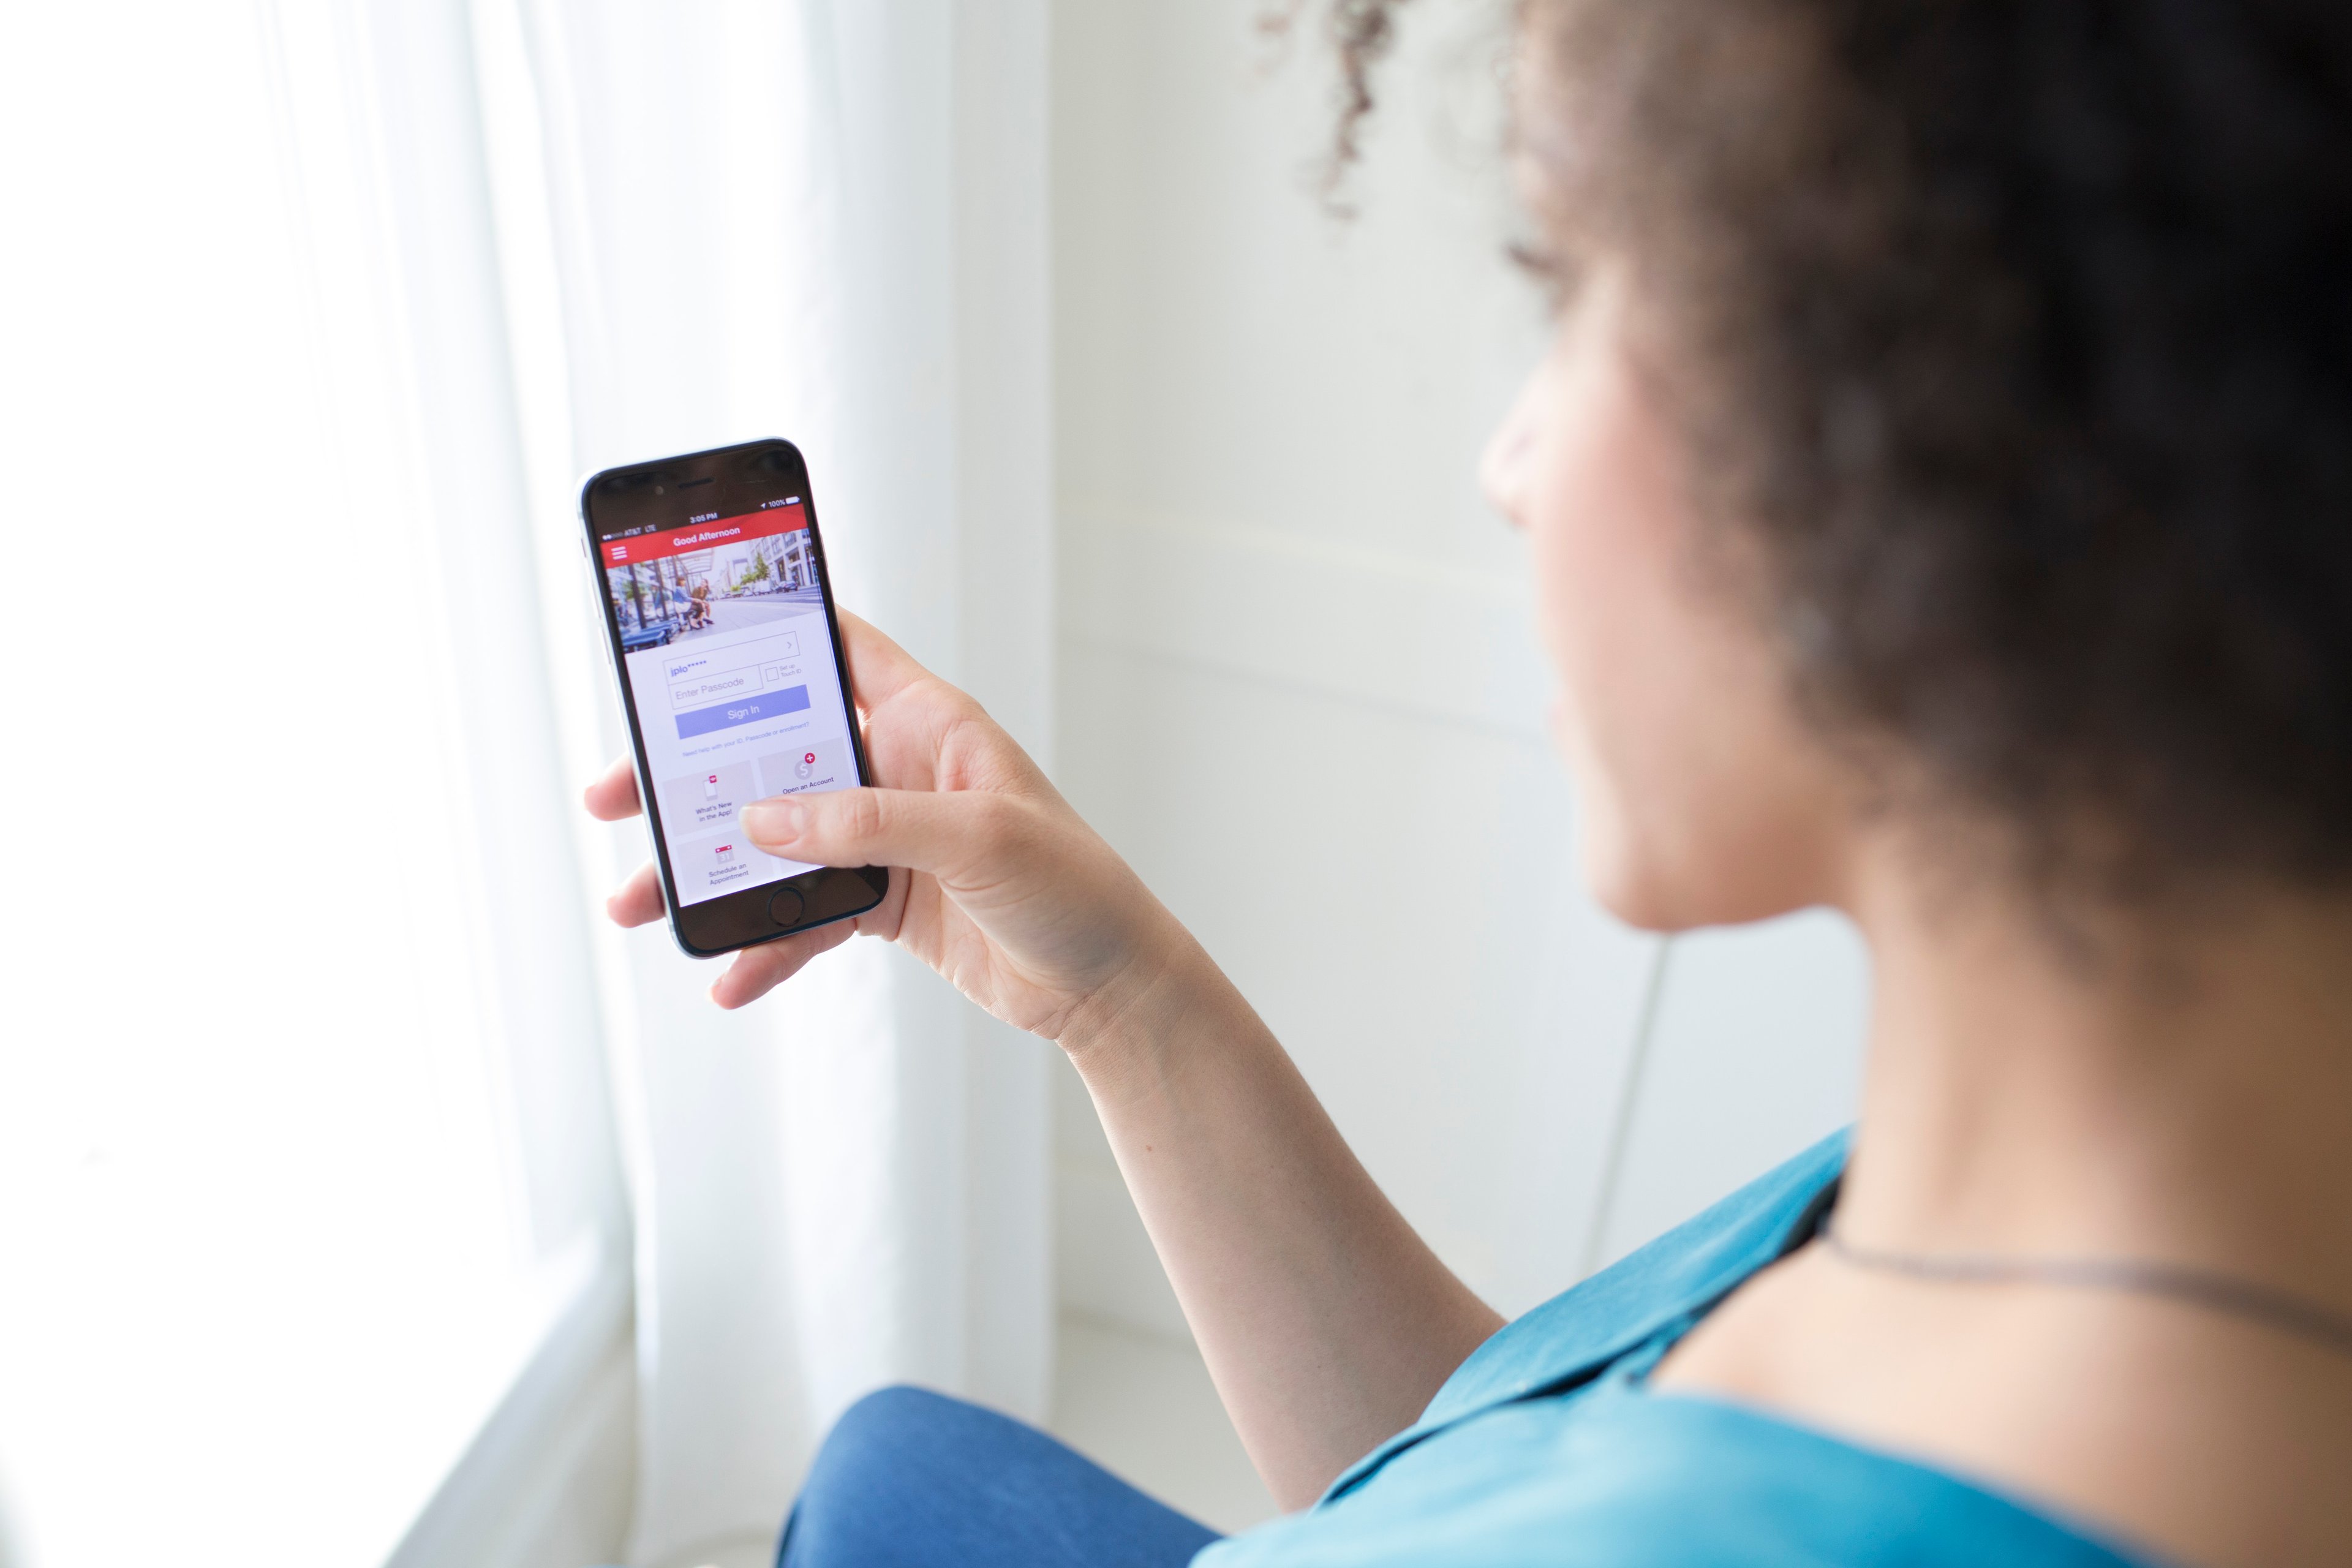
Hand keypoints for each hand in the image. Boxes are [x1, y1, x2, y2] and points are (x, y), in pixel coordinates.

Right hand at [585, 611, 1185, 1040]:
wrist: (1107, 985)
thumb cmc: (1074, 887)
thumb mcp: (978, 839)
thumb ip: (869, 821)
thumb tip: (764, 818)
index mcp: (926, 722)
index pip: (835, 649)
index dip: (764, 634)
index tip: (680, 641)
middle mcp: (894, 769)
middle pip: (773, 753)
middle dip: (692, 777)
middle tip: (615, 797)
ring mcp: (883, 837)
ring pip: (773, 843)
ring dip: (709, 875)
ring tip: (640, 905)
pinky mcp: (881, 902)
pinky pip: (803, 917)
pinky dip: (764, 946)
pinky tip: (729, 979)